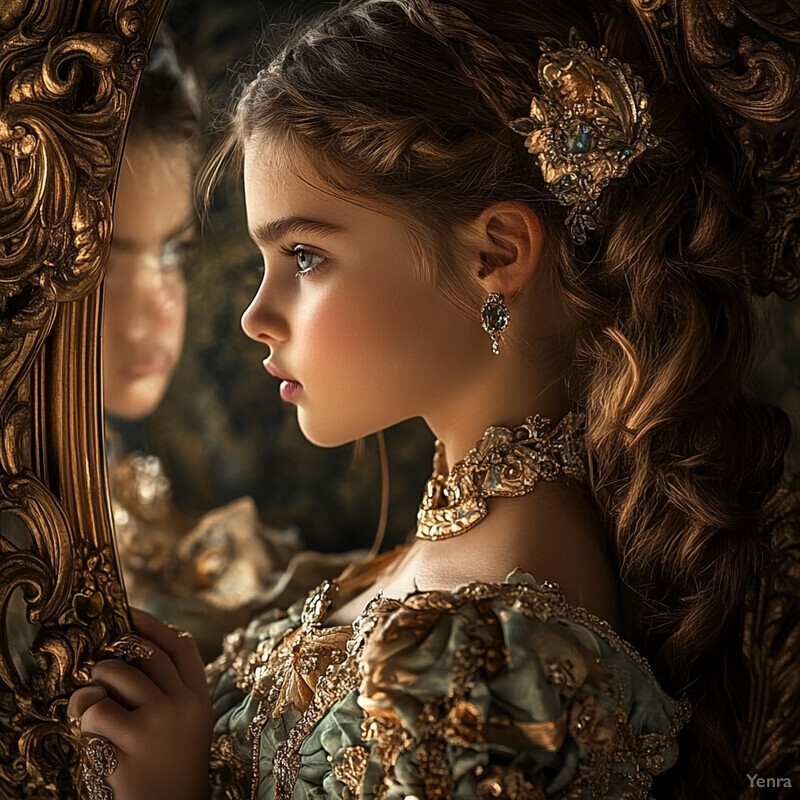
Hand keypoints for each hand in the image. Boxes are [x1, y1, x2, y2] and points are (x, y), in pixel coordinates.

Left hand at [68, 609, 211, 799]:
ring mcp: (159, 722)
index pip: (180, 646)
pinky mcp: (131, 743)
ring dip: (94, 685)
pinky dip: (84, 717)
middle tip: (100, 672)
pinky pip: (96, 710)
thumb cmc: (172, 772)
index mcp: (199, 699)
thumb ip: (171, 693)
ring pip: (116, 675)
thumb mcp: (187, 727)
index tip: (130, 614)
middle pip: (145, 654)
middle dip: (114, 657)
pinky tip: (90, 734)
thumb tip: (131, 655)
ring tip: (89, 705)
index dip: (154, 625)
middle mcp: (183, 704)